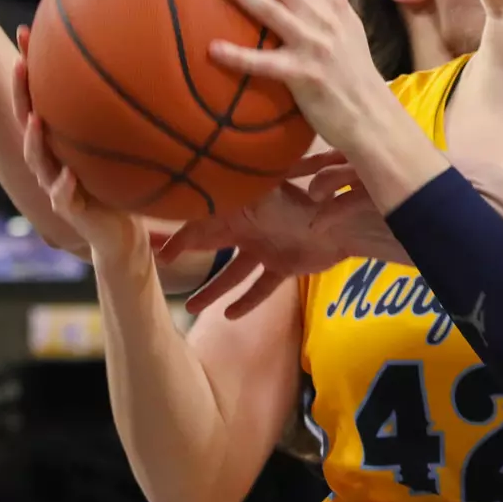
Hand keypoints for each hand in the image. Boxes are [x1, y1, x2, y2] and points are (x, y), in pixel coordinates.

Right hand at [11, 25, 141, 261]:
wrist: (120, 235)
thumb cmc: (121, 184)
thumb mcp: (121, 144)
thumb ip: (121, 113)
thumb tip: (145, 66)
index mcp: (60, 140)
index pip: (38, 97)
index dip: (29, 68)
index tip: (25, 31)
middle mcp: (51, 158)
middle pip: (27, 120)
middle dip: (21, 93)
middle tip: (20, 63)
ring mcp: (56, 184)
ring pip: (37, 158)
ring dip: (35, 138)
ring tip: (36, 118)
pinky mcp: (71, 211)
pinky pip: (63, 197)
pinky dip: (62, 186)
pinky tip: (66, 175)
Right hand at [158, 152, 412, 318]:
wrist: (340, 224)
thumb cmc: (298, 205)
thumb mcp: (256, 197)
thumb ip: (227, 195)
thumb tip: (194, 185)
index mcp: (240, 210)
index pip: (202, 225)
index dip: (180, 239)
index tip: (162, 256)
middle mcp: (250, 228)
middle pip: (213, 249)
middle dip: (191, 261)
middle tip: (166, 280)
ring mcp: (267, 248)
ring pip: (233, 273)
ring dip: (214, 291)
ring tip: (191, 310)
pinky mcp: (284, 266)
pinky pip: (262, 287)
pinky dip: (248, 301)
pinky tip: (230, 316)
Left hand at [202, 0, 396, 145]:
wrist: (372, 115)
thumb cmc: (357, 72)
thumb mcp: (351, 25)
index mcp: (332, 4)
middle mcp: (324, 19)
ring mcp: (314, 45)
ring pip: (272, 10)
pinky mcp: (304, 75)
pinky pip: (265, 63)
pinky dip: (239, 56)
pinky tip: (213, 49)